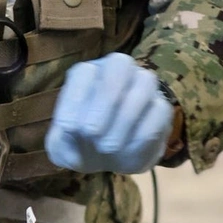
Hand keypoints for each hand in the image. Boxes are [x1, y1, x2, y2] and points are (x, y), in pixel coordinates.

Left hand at [45, 53, 173, 173]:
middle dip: (104, 101)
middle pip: (119, 65)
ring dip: (125, 117)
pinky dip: (144, 132)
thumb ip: (61, 139)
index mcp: (87, 74)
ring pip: (145, 81)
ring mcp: (143, 86)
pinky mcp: (161, 108)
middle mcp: (117, 71)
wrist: (104, 158)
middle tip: (91, 133)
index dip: (75, 98)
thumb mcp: (62, 147)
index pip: (84, 72)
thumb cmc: (78, 144)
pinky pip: (161, 109)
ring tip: (107, 147)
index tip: (68, 128)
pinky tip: (127, 151)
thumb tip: (73, 129)